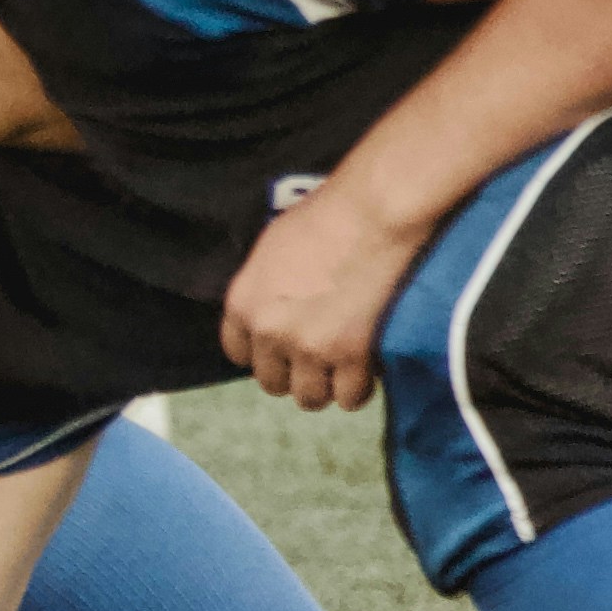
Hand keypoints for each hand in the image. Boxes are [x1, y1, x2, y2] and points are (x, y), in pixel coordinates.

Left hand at [214, 175, 424, 412]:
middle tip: (319, 357)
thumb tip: (269, 309)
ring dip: (327, 386)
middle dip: (294, 373)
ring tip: (344, 367)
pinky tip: (368, 368)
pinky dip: (360, 388)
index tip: (282, 349)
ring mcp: (309, 347)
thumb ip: (263, 288)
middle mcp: (269, 331)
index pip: (238, 354)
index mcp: (243, 303)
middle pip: (272, 382)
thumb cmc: (326, 217)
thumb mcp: (272, 249)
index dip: (263, 354)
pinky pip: (349, 397)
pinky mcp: (350, 355)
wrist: (373, 213)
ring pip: (309, 397)